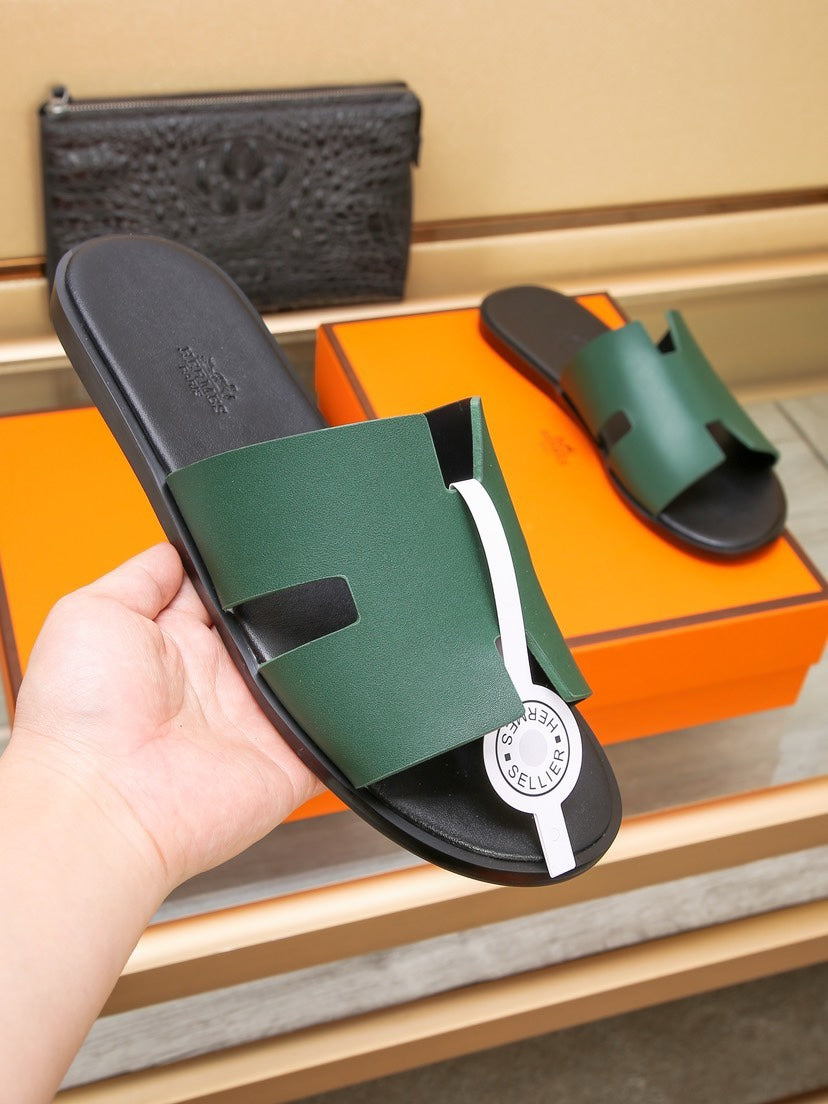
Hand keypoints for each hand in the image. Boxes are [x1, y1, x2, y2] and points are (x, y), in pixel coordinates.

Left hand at [10, 542, 321, 894]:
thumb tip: (179, 548)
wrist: (102, 804)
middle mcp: (220, 683)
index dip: (250, 574)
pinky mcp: (289, 762)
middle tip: (298, 591)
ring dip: (323, 653)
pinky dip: (349, 715)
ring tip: (323, 630)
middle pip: (280, 630)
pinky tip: (349, 685)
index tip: (269, 550)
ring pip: (313, 674)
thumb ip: (145, 575)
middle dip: (294, 607)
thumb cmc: (79, 719)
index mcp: (178, 644)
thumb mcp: (93, 611)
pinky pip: (337, 734)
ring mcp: (256, 722)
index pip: (232, 597)